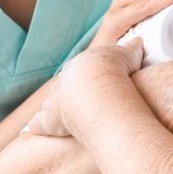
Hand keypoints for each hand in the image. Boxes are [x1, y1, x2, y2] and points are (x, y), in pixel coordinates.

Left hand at [27, 39, 146, 137]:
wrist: (97, 85)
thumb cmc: (113, 70)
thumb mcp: (126, 55)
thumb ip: (131, 49)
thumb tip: (138, 42)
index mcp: (81, 67)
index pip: (80, 72)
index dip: (86, 79)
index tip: (90, 85)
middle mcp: (63, 81)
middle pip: (62, 87)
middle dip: (67, 94)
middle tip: (75, 104)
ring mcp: (54, 101)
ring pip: (50, 105)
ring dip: (53, 111)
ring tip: (58, 121)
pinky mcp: (49, 120)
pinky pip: (40, 124)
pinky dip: (39, 126)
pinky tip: (34, 131)